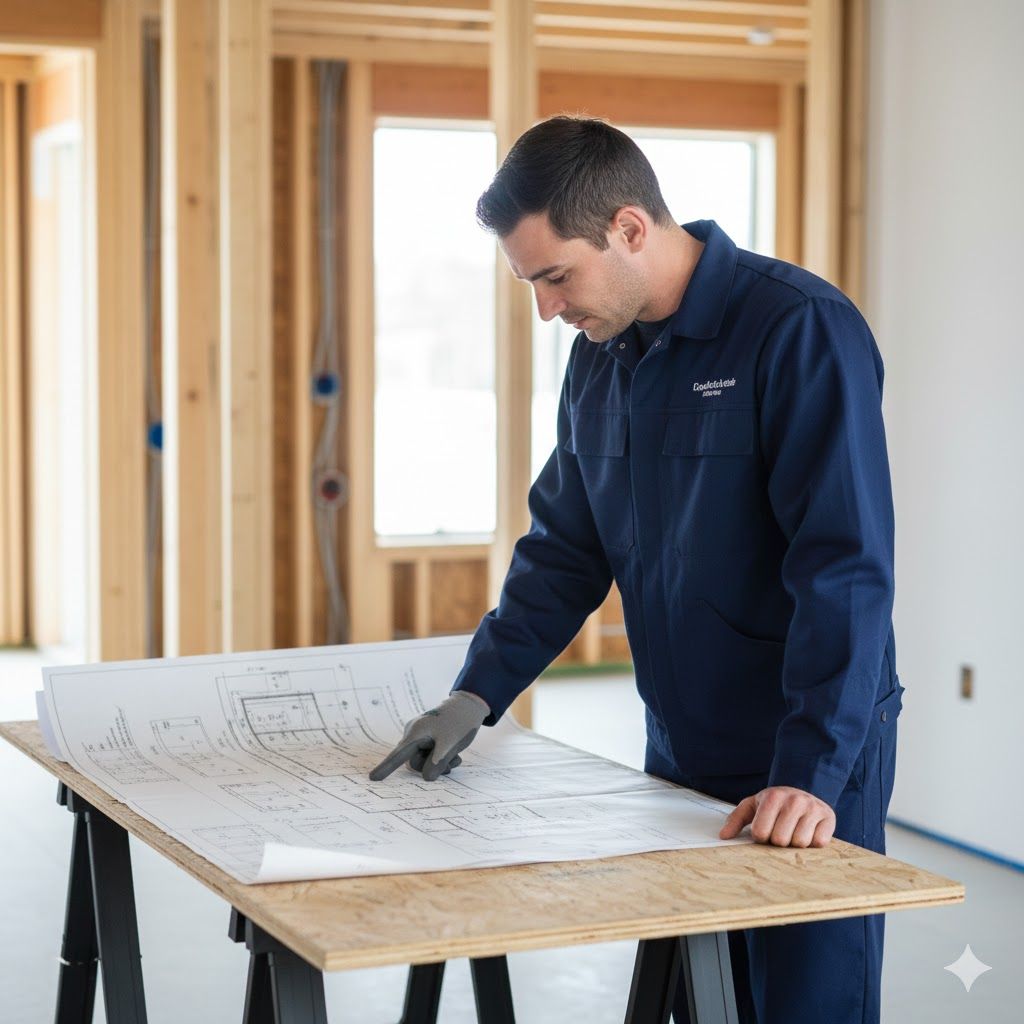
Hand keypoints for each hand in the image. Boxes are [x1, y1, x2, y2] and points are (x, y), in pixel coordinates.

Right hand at [368, 691, 489, 782]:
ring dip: (439, 764)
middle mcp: (414, 734)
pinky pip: (428, 754)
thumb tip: (426, 778)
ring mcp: (420, 735)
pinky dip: (440, 758)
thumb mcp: (450, 745)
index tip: (372, 778)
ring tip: (455, 757)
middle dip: (432, 767)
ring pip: (423, 760)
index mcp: (416, 733)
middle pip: (415, 762)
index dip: (385, 768)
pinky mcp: (428, 737)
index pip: (398, 755)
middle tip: (451, 764)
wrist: (469, 706)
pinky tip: (454, 754)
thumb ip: (437, 763)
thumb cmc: (459, 722)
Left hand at [719, 786, 835, 847]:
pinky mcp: (829, 817)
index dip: (761, 836)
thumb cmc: (775, 803)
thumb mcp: (753, 806)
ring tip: (794, 830)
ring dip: (795, 842)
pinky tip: (808, 830)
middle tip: (781, 830)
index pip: (761, 833)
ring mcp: (813, 808)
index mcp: (772, 796)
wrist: (804, 790)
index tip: (765, 829)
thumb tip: (723, 836)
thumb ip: (736, 819)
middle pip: (780, 840)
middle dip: (778, 840)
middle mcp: (794, 800)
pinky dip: (813, 842)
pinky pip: (818, 843)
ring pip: (800, 843)